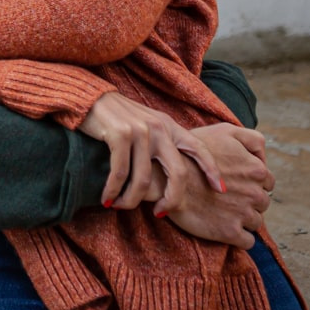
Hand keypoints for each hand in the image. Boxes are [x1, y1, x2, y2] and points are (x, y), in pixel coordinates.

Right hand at [79, 92, 224, 209]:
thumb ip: (160, 142)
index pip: (199, 148)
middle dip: (172, 199)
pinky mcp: (120, 134)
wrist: (89, 97)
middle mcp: (159, 128)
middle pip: (178, 173)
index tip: (220, 190)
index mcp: (169, 126)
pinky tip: (107, 199)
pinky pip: (120, 173)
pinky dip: (113, 190)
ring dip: (131, 199)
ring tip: (120, 205)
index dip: (212, 170)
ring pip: (144, 180)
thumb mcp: (146, 124)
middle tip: (160, 212)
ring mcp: (140, 131)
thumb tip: (171, 174)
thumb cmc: (117, 116)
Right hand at [161, 122, 274, 248]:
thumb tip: (264, 158)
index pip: (267, 182)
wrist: (165, 177)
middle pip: (262, 203)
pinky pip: (247, 241)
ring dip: (243, 218)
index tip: (234, 182)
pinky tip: (223, 226)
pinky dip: (239, 237)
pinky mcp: (231, 233)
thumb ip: (253, 140)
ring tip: (222, 210)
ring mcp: (244, 214)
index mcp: (256, 170)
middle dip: (248, 200)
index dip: (250, 181)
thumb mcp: (225, 131)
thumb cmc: (192, 152)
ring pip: (255, 221)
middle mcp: (255, 193)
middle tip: (226, 196)